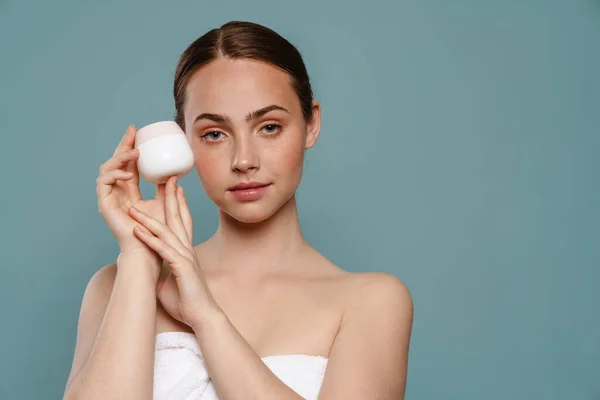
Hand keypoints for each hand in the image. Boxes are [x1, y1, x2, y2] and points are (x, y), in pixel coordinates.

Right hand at [96, 125, 169, 257]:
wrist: (150, 250)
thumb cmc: (158, 232)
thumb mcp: (165, 204)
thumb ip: (165, 188)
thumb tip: (172, 173)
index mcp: (129, 191)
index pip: (129, 164)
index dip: (132, 147)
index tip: (139, 132)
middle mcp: (117, 192)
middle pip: (116, 162)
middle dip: (124, 144)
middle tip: (133, 130)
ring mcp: (109, 198)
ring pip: (107, 168)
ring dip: (120, 157)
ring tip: (136, 152)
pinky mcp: (104, 204)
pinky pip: (103, 182)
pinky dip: (115, 174)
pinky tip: (129, 172)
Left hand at [128, 175, 219, 329]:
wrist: (202, 316)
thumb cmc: (188, 302)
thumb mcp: (172, 281)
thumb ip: (165, 271)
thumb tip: (154, 270)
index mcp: (186, 251)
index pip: (182, 222)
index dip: (178, 204)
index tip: (174, 188)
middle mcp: (187, 249)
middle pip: (178, 218)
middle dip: (170, 197)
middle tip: (166, 178)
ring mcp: (185, 257)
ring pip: (166, 231)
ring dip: (149, 217)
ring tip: (133, 206)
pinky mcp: (181, 267)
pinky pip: (162, 250)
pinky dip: (149, 239)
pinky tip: (138, 229)